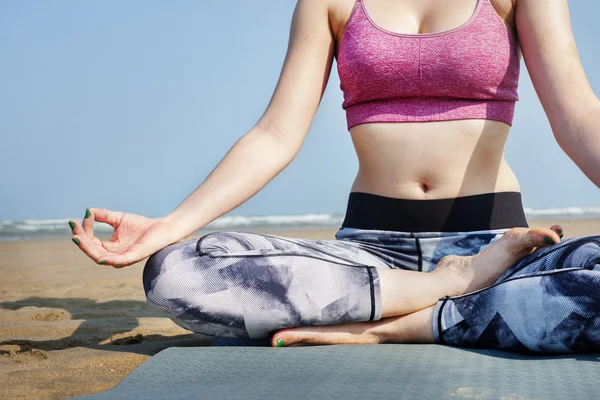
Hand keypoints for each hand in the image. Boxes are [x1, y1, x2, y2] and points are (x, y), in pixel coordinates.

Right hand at [68, 208, 182, 267]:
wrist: (163, 228)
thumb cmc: (142, 225)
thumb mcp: (119, 219)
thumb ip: (104, 216)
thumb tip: (87, 211)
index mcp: (110, 248)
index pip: (91, 242)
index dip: (84, 232)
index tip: (83, 217)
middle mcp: (115, 256)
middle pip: (92, 252)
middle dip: (81, 241)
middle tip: (74, 229)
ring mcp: (124, 258)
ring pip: (101, 258)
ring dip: (89, 249)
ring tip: (79, 237)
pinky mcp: (134, 257)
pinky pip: (119, 262)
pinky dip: (109, 260)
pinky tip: (100, 257)